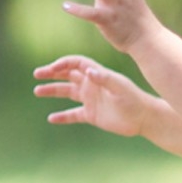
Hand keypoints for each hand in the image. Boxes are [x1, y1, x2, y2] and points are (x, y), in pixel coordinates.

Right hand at [32, 55, 154, 136]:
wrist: (144, 118)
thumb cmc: (134, 99)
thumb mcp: (120, 88)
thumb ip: (104, 78)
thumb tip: (88, 71)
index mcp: (97, 75)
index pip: (75, 64)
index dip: (63, 64)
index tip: (51, 68)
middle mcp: (91, 85)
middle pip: (67, 75)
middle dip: (51, 73)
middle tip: (37, 74)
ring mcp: (90, 100)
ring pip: (66, 93)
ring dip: (52, 90)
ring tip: (37, 91)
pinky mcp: (91, 115)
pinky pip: (73, 114)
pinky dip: (62, 116)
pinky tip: (51, 118)